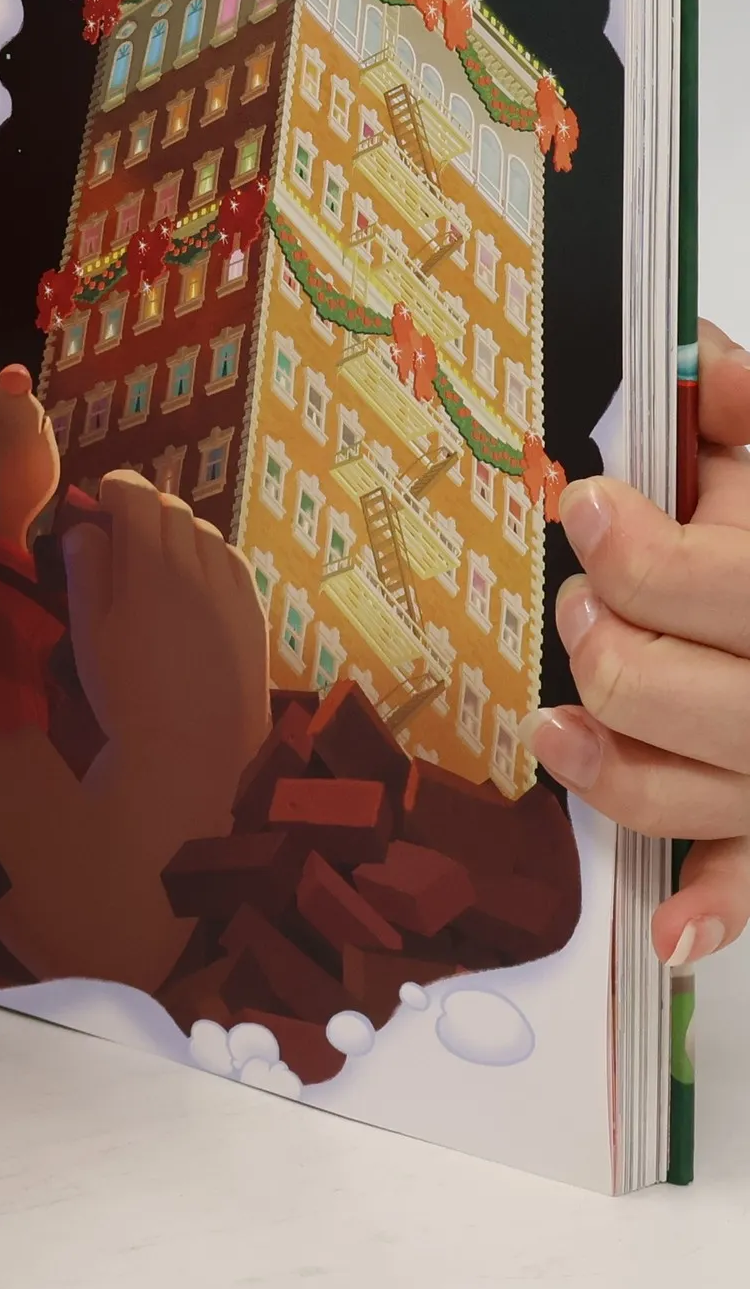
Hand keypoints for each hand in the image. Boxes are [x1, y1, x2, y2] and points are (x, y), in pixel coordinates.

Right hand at [63, 471, 269, 792]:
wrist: (190, 751)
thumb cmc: (125, 695)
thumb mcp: (90, 634)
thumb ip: (87, 573)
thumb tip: (85, 529)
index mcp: (150, 565)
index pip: (138, 496)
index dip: (118, 486)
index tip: (102, 494)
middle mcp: (197, 566)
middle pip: (174, 510)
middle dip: (147, 507)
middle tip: (123, 527)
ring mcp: (232, 590)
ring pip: (207, 534)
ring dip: (180, 532)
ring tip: (160, 557)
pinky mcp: (254, 615)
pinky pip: (233, 564)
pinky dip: (211, 557)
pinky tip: (198, 581)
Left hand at [519, 319, 749, 966]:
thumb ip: (748, 406)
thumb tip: (685, 352)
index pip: (695, 583)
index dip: (628, 550)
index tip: (591, 503)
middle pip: (655, 687)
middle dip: (597, 641)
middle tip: (584, 599)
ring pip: (671, 788)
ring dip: (596, 757)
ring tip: (558, 717)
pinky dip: (711, 910)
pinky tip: (667, 935)